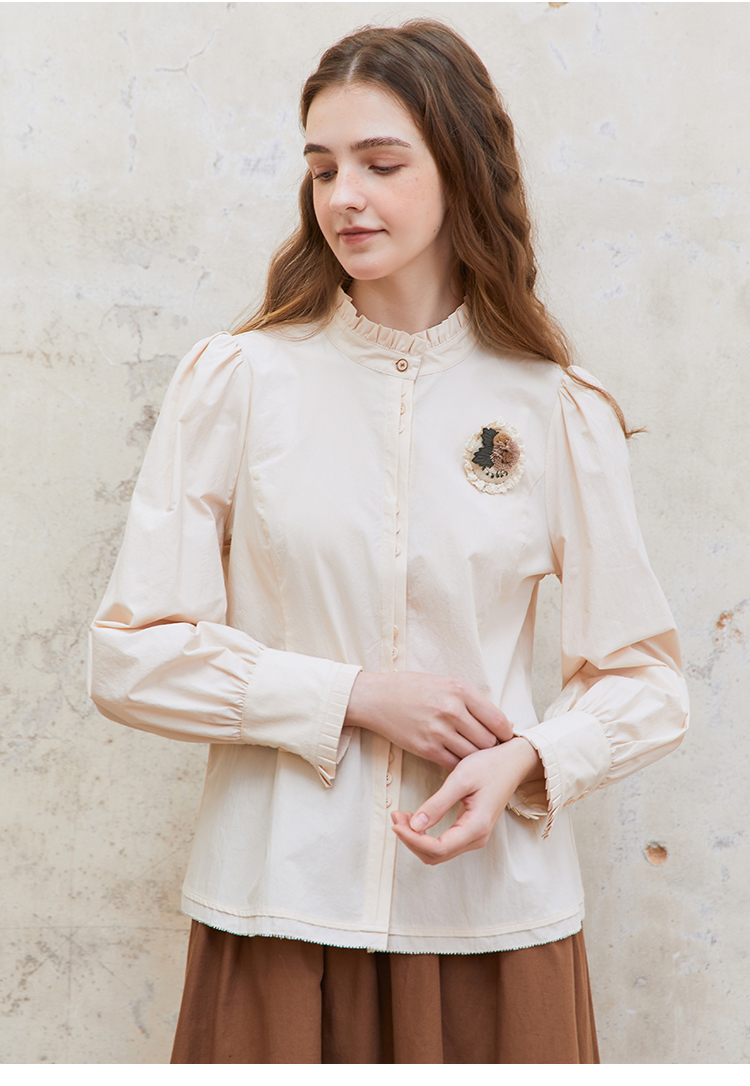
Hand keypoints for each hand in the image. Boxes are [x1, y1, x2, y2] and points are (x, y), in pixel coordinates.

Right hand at [344, 671, 512, 769]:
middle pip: (488, 741)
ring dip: (475, 758)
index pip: (498, 720)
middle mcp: (452, 710)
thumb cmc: (413, 689)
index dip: (505, 733)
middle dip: (491, 747)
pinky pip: (454, 764)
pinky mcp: (426, 748)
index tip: (504, 737)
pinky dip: (459, 766)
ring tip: (472, 754)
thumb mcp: (446, 683)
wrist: (377, 698)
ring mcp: (439, 731)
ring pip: (473, 755)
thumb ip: (472, 701)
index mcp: (460, 690)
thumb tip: (500, 723)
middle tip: (487, 748)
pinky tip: (456, 758)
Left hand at [390, 737, 542, 864]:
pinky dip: (425, 835)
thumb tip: (415, 825)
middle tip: (395, 816)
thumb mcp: (461, 779)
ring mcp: (474, 837)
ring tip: (400, 816)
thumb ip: (438, 803)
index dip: (412, 840)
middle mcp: (477, 838)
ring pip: (438, 852)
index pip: (438, 848)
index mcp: (476, 827)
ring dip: (416, 838)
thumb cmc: (489, 766)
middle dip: (411, 839)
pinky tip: (414, 819)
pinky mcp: (470, 831)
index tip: (395, 824)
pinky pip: (444, 843)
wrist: (512, 762)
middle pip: (436, 855)